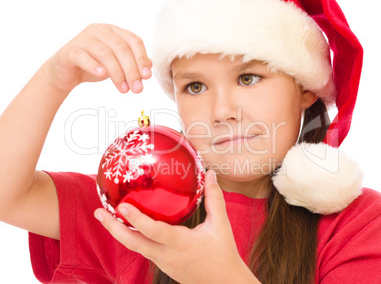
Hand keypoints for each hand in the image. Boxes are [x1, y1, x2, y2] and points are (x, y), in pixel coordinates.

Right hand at [43, 24, 151, 94]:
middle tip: (137, 89)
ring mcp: (84, 38)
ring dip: (117, 73)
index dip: (142, 59)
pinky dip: (94, 65)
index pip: (134, 41)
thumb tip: (149, 67)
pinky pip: (83, 56)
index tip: (147, 77)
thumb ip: (133, 63)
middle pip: (122, 49)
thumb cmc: (95, 67)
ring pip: (105, 53)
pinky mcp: (70, 50)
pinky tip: (102, 74)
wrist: (66, 74)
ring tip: (124, 89)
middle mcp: (100, 30)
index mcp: (114, 32)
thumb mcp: (117, 65)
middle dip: (132, 70)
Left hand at [94, 171, 259, 283]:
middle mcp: (166, 254)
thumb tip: (210, 174)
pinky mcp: (161, 264)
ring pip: (134, 246)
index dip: (136, 218)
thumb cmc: (223, 254)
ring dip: (117, 232)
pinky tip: (126, 226)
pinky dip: (130, 237)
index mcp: (181, 243)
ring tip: (104, 216)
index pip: (154, 231)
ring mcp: (162, 262)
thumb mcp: (220, 225)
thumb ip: (214, 198)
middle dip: (112, 227)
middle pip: (133, 242)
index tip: (121, 205)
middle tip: (98, 212)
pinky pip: (142, 249)